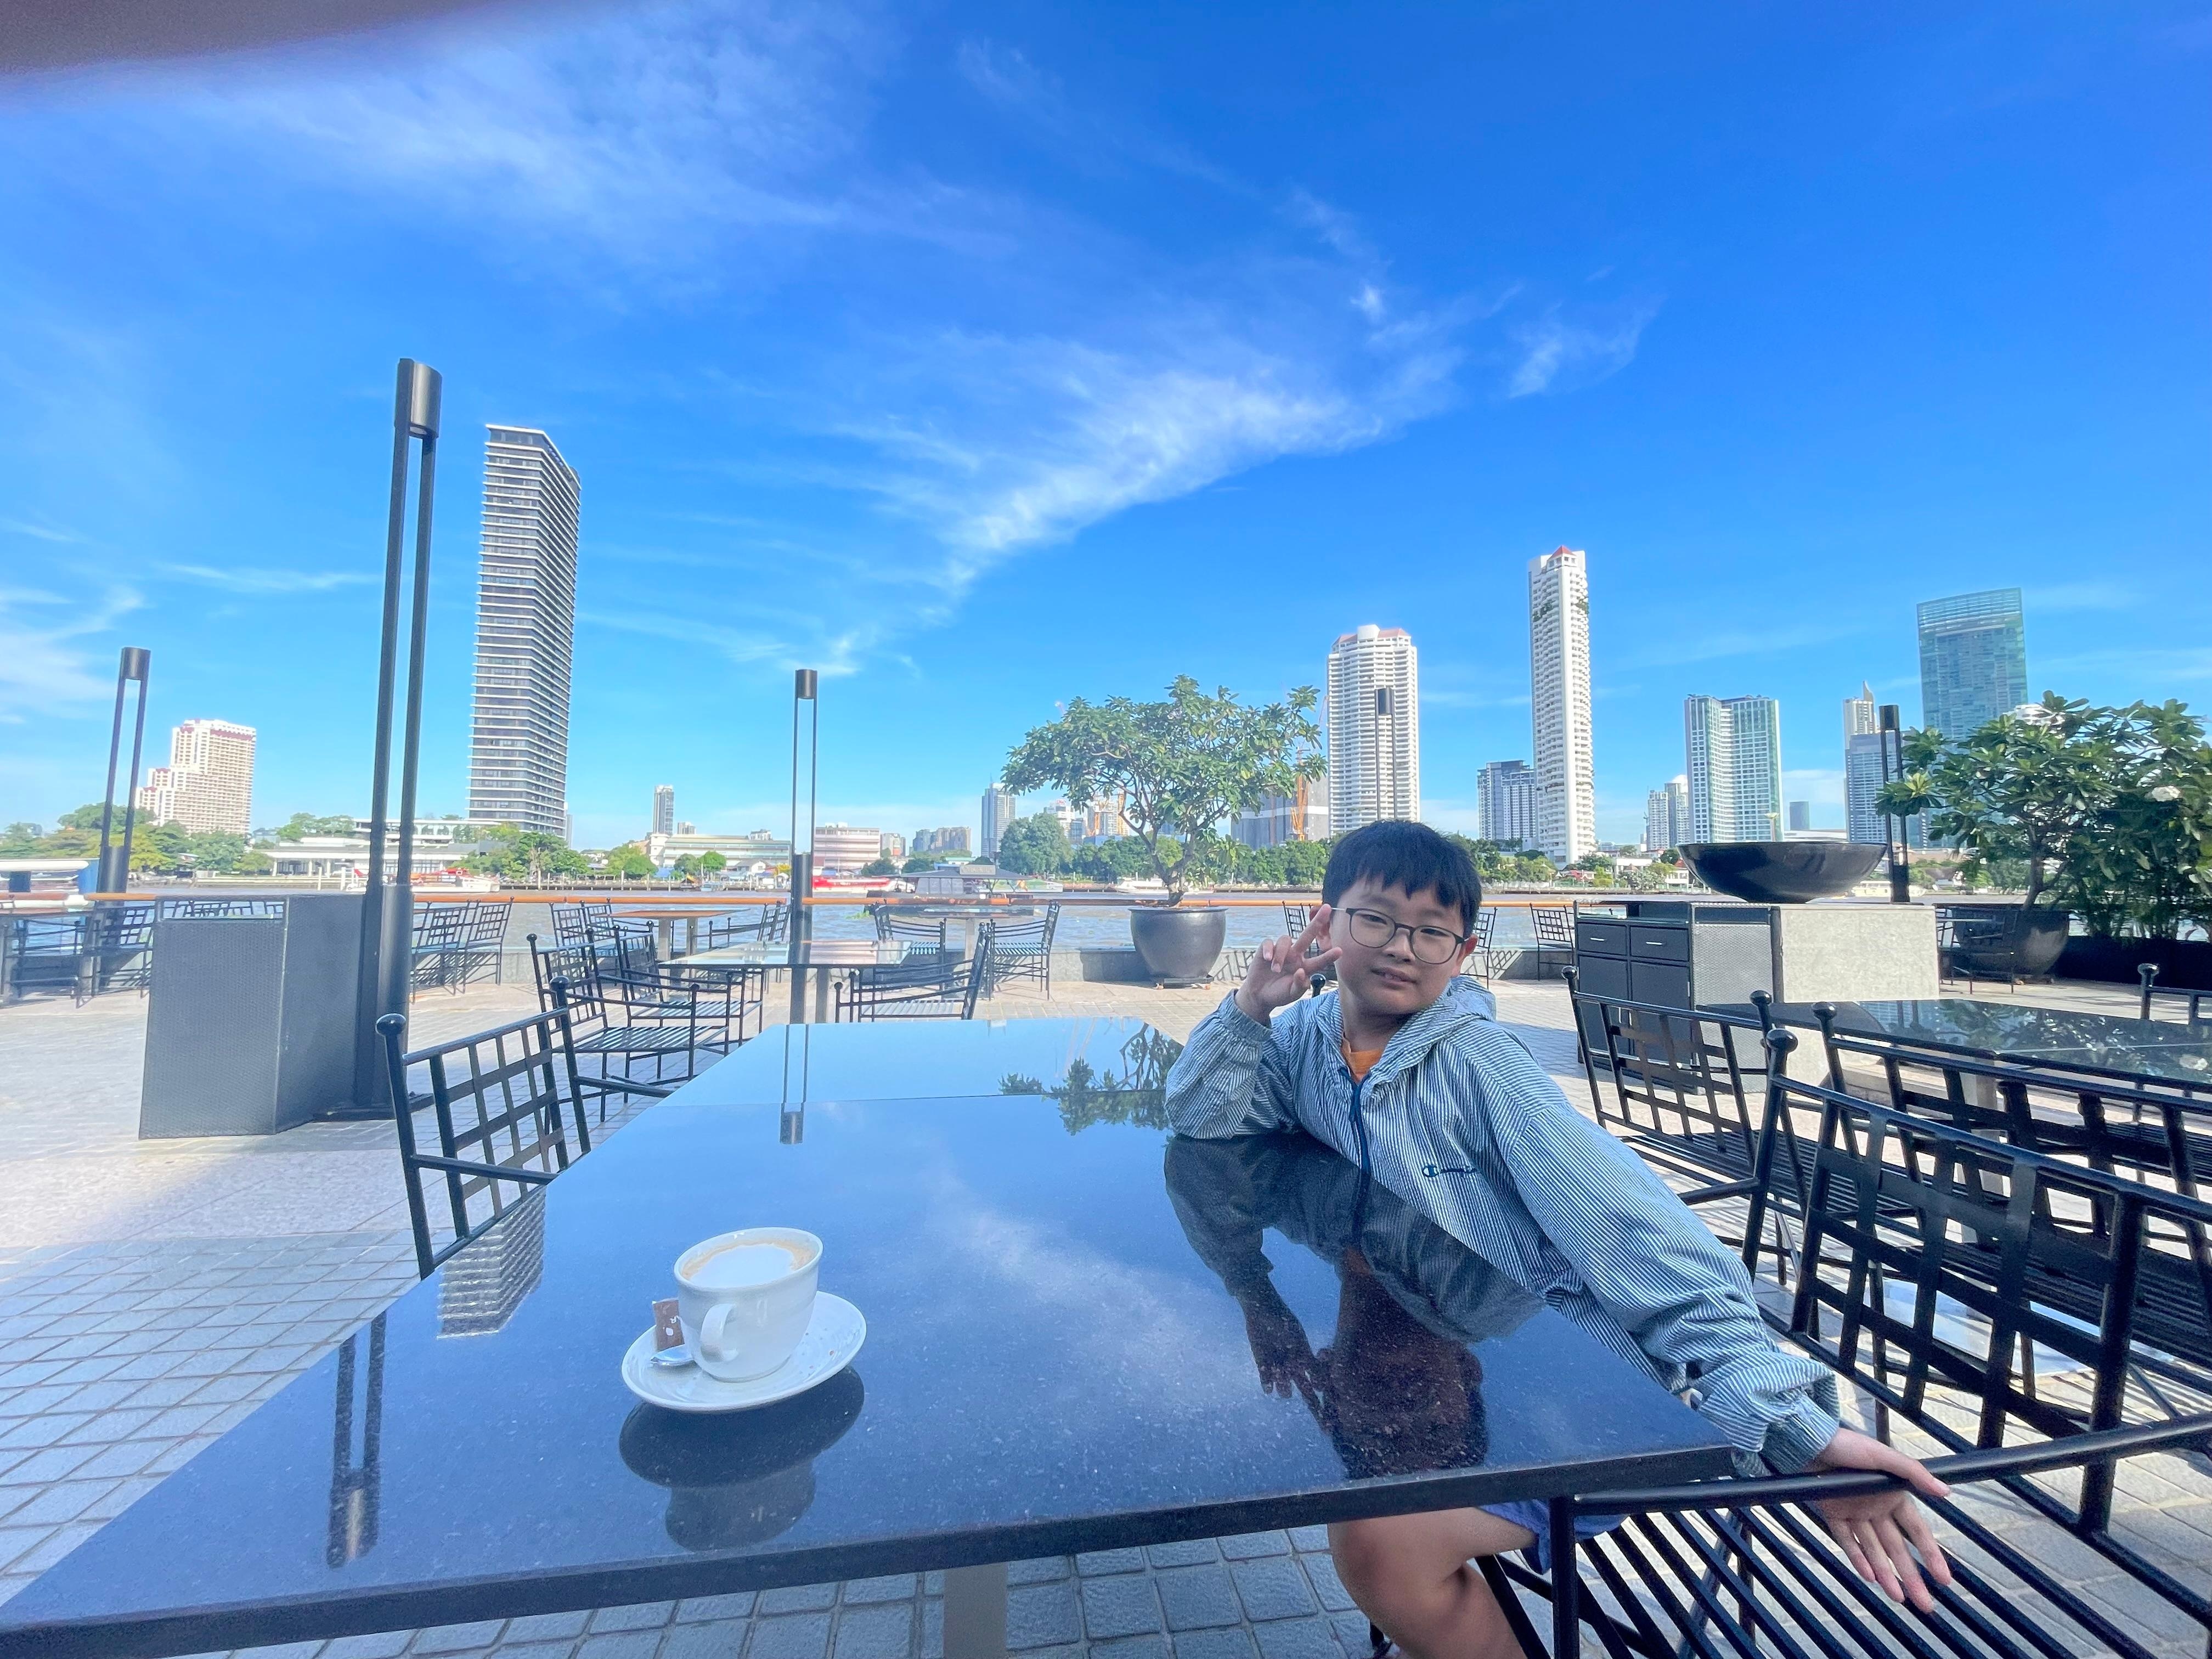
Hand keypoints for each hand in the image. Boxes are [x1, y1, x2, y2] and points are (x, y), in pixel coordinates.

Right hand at [1235, 906, 1342, 1022]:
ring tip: (1276, 969)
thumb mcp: (1291, 994)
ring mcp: (1281, 950)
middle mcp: (1295, 955)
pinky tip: (1267, 959)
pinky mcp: (1266, 949)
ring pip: (1285, 940)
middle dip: (1317, 922)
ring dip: (1281, 955)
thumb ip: (1299, 986)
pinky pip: (1269, 942)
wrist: (1259, 994)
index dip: (1328, 956)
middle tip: (1327, 908)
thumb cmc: (1279, 993)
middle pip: (1307, 935)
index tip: (1340, 951)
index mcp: (1304, 967)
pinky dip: (1268, 950)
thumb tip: (1300, 972)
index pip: (1319, 961)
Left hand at [1242, 1299, 1320, 1406]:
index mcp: (1305, 1357)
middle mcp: (1294, 1365)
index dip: (1320, 1387)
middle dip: (1311, 1400)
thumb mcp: (1296, 1336)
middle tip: (1318, 1415)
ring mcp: (1279, 1366)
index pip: (1317, 1377)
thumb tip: (1312, 1374)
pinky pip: (1266, 1379)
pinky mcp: (1263, 1364)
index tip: (1321, 1393)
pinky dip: (1267, 1383)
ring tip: (1281, 1376)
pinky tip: (1268, 1387)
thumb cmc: (1283, 1320)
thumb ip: (1304, 1355)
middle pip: (1304, 1387)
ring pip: (1284, 1387)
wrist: (1261, 1310)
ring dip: (1284, 1386)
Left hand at [1810, 1426, 1953, 1611]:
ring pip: (1873, 1549)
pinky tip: (1869, 1576)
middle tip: (1925, 1604)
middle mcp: (1876, 1507)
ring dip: (1885, 1573)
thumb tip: (1946, 1491)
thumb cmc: (1848, 1445)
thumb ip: (1914, 1474)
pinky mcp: (1833, 1513)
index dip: (1930, 1555)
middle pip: (1896, 1548)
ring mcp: (1854, 1512)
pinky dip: (1857, 1558)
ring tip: (1898, 1598)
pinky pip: (1847, 1540)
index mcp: (1892, 1494)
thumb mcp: (1884, 1455)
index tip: (1944, 1580)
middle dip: (1911, 1576)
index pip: (1916, 1531)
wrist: (1809, 1440)